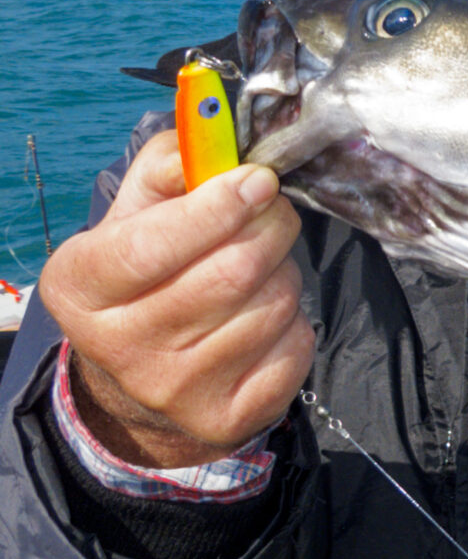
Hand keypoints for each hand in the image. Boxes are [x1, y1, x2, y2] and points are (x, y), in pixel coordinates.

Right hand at [37, 130, 313, 468]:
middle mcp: (117, 347)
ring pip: (271, 305)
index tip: (258, 180)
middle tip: (274, 212)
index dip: (216, 207)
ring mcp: (171, 391)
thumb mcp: (139, 208)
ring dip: (284, 272)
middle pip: (229, 273)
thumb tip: (212, 140)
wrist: (145, 368)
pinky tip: (267, 317)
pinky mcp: (224, 418)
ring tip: (261, 270)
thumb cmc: (150, 267)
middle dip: (270, 228)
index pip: (151, 247)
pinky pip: (295, 346)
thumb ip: (172, 163)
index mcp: (80, 286)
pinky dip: (297, 321)